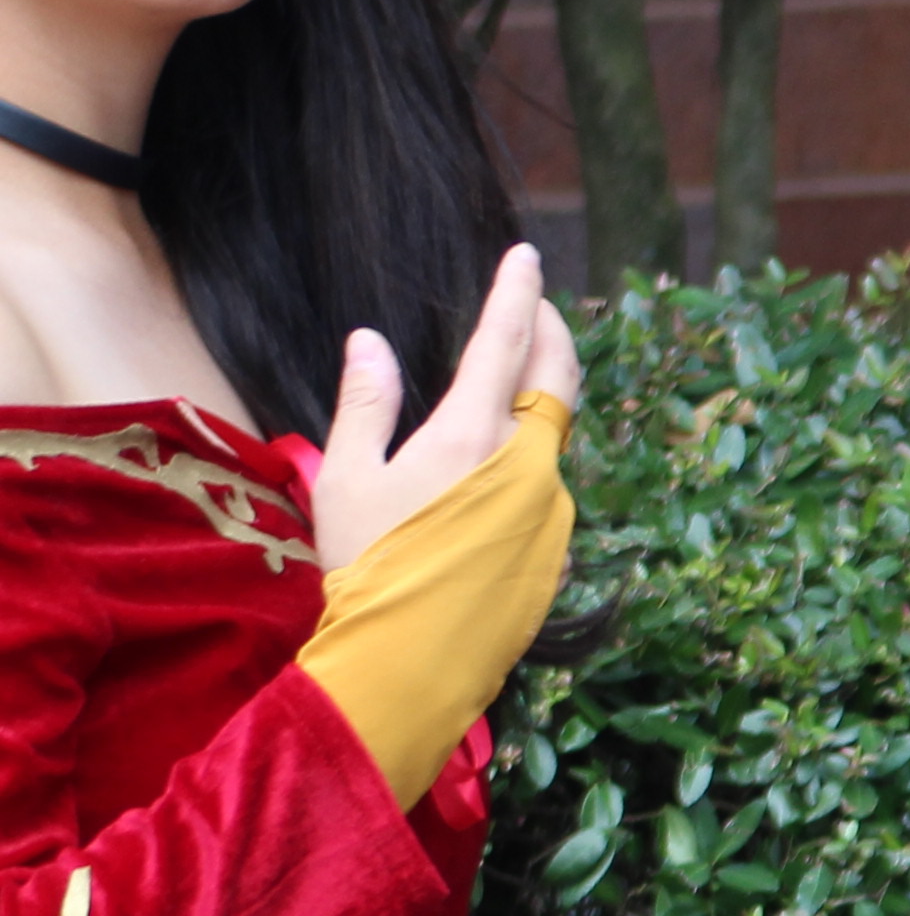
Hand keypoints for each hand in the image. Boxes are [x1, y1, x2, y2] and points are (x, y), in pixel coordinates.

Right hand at [314, 245, 578, 576]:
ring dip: (532, 407)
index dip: (516, 292)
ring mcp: (553, 511)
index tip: (526, 255)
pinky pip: (545, 493)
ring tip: (501, 391)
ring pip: (551, 439)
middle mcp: (530, 465)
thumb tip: (370, 341)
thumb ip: (366, 402)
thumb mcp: (346, 476)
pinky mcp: (557, 553)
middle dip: (549, 334)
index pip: (505, 342)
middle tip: (534, 306)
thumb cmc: (366, 563)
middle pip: (556, 379)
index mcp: (475, 435)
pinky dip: (525, 467)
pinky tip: (489, 482)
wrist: (408, 660)